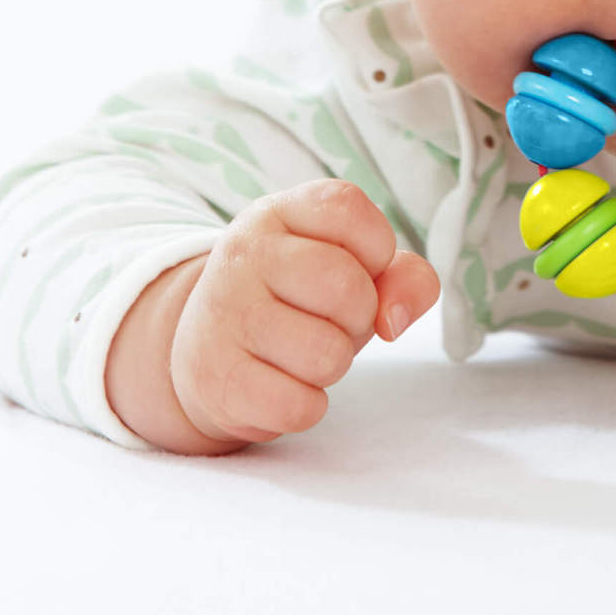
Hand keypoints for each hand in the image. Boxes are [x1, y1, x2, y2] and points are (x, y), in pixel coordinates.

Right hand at [170, 179, 440, 444]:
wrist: (210, 348)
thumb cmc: (301, 300)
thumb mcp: (355, 268)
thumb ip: (405, 277)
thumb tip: (393, 319)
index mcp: (279, 212)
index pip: (347, 208)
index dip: (375, 248)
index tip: (358, 267)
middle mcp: (244, 253)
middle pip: (346, 287)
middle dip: (360, 315)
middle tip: (331, 319)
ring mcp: (223, 315)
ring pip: (327, 354)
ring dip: (334, 363)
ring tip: (305, 350)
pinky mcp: (215, 379)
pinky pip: (299, 406)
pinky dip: (308, 405)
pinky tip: (283, 384)